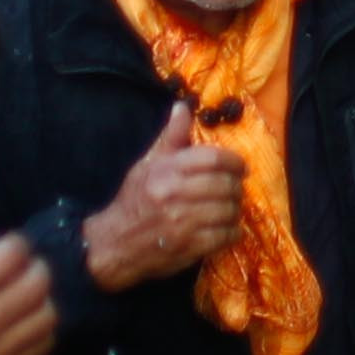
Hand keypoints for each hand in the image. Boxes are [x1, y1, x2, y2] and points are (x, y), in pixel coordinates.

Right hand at [0, 233, 57, 354]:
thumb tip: (9, 252)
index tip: (13, 247)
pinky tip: (25, 324)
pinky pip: (43, 345)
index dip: (16, 244)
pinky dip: (39, 329)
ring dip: (41, 299)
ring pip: (47, 314)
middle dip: (35, 267)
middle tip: (26, 269)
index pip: (13, 255)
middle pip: (38, 283)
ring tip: (27, 297)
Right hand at [84, 100, 249, 289]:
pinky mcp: (189, 247)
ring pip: (228, 210)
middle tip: (235, 188)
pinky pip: (225, 236)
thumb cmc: (134, 200)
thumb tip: (183, 107)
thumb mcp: (148, 164)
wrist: (114, 243)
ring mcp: (183, 223)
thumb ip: (171, 137)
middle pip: (225, 184)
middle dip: (236, 186)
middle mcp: (175, 194)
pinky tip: (229, 228)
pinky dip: (233, 232)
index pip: (213, 158)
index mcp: (166, 170)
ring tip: (231, 208)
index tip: (239, 166)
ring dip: (235, 209)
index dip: (233, 161)